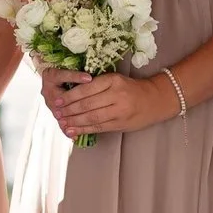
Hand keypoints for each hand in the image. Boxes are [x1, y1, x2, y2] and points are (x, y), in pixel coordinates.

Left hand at [42, 69, 164, 138]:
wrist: (155, 99)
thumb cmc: (131, 88)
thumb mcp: (116, 80)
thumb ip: (97, 86)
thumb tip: (71, 95)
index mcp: (113, 81)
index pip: (87, 89)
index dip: (71, 96)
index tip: (58, 101)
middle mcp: (116, 95)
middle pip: (87, 104)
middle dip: (69, 110)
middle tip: (56, 113)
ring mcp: (119, 111)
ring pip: (92, 117)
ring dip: (74, 122)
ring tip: (62, 123)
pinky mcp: (120, 123)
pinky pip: (98, 127)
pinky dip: (84, 130)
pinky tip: (73, 131)